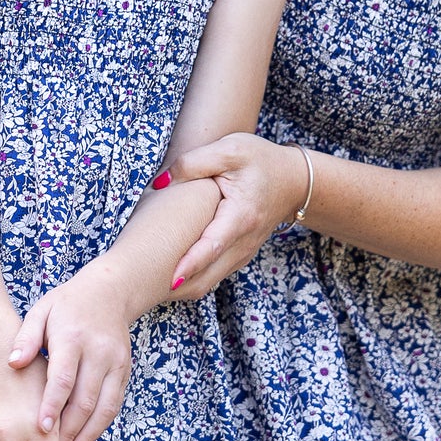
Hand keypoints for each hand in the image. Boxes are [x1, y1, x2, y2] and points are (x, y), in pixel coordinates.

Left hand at [7, 265, 132, 440]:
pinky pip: (113, 406)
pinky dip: (99, 428)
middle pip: (85, 400)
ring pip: (104, 409)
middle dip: (69, 433)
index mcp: (73, 338)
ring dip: (87, 437)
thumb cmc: (66, 305)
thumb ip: (25, 338)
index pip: (63, 378)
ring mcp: (116, 364)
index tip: (41, 430)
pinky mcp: (124, 373)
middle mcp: (99, 353)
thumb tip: (12, 363)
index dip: (52, 406)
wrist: (109, 292)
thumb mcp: (40, 312)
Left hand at [165, 134, 308, 296]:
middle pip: (210, 272)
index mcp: (241, 216)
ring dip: (185, 287)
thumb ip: (194, 162)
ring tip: (151, 290)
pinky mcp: (239, 255)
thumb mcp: (229, 149)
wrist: (293, 181)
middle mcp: (244, 241)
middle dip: (180, 285)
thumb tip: (160, 182)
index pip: (213, 246)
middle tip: (146, 290)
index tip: (168, 277)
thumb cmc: (259, 161)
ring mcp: (243, 252)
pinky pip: (215, 274)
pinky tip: (170, 281)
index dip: (191, 263)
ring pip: (212, 279)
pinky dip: (194, 281)